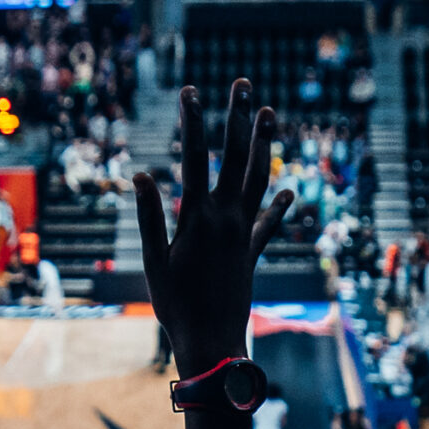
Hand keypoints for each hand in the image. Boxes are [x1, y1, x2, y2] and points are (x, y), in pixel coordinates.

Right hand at [134, 83, 294, 382]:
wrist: (212, 342)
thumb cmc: (176, 306)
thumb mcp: (154, 262)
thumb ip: (149, 217)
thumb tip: (141, 176)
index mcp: (199, 218)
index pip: (195, 159)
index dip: (193, 123)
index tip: (191, 92)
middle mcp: (227, 219)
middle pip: (235, 158)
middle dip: (238, 119)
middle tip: (244, 85)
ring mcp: (243, 234)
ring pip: (257, 179)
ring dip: (263, 146)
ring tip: (269, 115)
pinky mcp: (252, 252)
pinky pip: (267, 223)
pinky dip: (276, 207)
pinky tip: (287, 192)